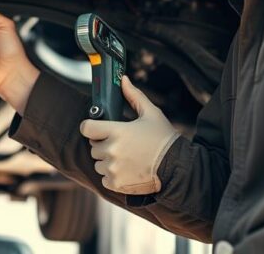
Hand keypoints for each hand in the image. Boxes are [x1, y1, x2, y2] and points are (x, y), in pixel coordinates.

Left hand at [80, 76, 179, 194]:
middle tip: (121, 145)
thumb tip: (123, 80)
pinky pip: (104, 179)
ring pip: (98, 163)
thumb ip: (134, 96)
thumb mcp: (151, 113)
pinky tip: (127, 171)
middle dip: (104, 144)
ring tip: (126, 158)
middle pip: (93, 146)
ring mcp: (113, 168)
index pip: (86, 128)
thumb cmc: (164, 139)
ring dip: (107, 161)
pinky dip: (112, 177)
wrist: (177, 168)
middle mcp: (111, 150)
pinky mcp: (116, 183)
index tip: (98, 129)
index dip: (91, 127)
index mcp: (117, 131)